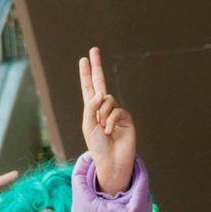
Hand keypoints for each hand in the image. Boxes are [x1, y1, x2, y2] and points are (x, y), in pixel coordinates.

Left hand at [77, 46, 135, 196]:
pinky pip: (117, 110)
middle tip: (94, 50)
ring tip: (103, 129)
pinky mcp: (126, 118)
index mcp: (92, 110)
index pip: (89, 88)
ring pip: (108, 100)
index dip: (86, 74)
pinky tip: (109, 131)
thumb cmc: (97, 146)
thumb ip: (91, 107)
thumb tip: (101, 92)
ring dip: (103, 114)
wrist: (111, 162)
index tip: (84, 59)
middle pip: (101, 83)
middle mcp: (104, 108)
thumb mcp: (87, 125)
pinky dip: (111, 120)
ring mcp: (116, 112)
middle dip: (97, 66)